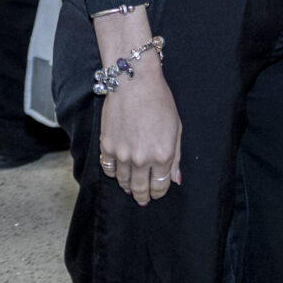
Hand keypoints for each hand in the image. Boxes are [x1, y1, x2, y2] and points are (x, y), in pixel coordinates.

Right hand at [92, 10, 181, 205]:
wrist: (134, 84)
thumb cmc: (160, 102)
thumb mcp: (176, 128)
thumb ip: (176, 157)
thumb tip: (175, 179)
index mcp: (163, 155)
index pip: (160, 185)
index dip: (159, 192)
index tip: (158, 193)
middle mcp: (141, 159)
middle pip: (140, 188)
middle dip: (143, 195)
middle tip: (143, 198)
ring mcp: (122, 155)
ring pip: (123, 181)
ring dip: (128, 186)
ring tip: (131, 188)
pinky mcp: (106, 147)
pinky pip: (108, 169)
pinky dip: (114, 173)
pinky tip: (119, 173)